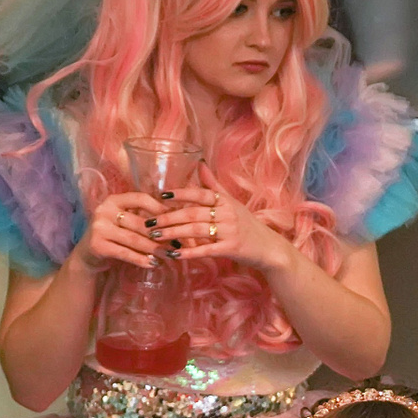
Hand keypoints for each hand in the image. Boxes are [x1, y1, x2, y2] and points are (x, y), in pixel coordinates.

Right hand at [71, 193, 167, 272]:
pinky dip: (141, 259)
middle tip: (178, 243)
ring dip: (154, 249)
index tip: (176, 218)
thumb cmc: (114, 235)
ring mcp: (99, 228)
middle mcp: (104, 210)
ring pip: (134, 239)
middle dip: (161, 234)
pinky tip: (153, 264)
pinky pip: (125, 253)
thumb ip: (143, 217)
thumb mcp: (125, 221)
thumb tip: (175, 219)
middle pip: (139, 222)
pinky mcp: (97, 245)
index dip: (160, 208)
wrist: (88, 254)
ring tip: (169, 255)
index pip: (141, 198)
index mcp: (114, 200)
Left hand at [147, 165, 292, 270]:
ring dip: (173, 234)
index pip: (200, 194)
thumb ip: (213, 184)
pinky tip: (174, 255)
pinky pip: (206, 250)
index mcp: (225, 200)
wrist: (269, 248)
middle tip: (149, 223)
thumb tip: (199, 162)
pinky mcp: (231, 249)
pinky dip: (188, 253)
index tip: (161, 196)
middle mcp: (227, 213)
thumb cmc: (247, 224)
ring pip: (195, 231)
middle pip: (192, 214)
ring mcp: (230, 231)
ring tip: (155, 237)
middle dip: (168, 218)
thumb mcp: (232, 202)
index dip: (180, 194)